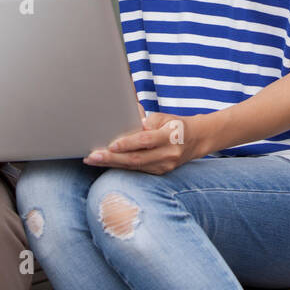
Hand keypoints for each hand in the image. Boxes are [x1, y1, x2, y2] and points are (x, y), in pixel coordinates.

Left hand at [84, 111, 206, 174]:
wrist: (197, 140)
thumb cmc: (176, 124)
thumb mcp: (164, 117)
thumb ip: (145, 120)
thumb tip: (125, 119)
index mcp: (171, 136)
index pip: (146, 141)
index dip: (127, 143)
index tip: (111, 145)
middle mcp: (168, 154)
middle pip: (136, 158)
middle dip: (111, 158)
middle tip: (92, 156)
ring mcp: (165, 166)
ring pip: (134, 166)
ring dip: (112, 164)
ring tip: (93, 160)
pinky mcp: (160, 172)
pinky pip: (137, 170)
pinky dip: (120, 166)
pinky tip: (106, 163)